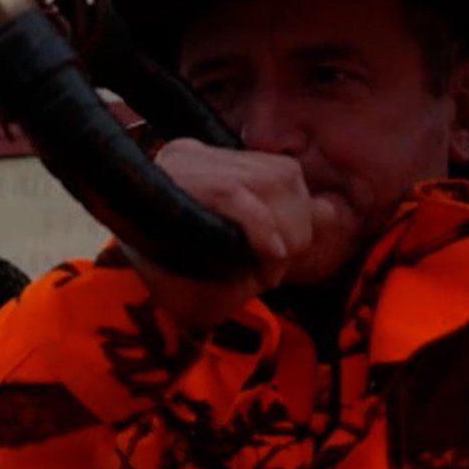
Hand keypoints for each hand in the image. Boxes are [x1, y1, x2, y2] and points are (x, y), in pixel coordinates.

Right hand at [129, 139, 342, 331]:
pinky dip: (260, 228)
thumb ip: (287, 227)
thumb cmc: (191, 288)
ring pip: (268, 181)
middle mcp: (190, 153)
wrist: (138, 314)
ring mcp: (180, 162)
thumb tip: (331, 210)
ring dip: (280, 232)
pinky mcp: (174, 179)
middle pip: (282, 173)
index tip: (278, 254)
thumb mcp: (249, 253)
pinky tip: (264, 255)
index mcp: (204, 164)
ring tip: (260, 268)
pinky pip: (237, 194)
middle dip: (294, 224)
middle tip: (271, 266)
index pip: (278, 173)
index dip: (294, 216)